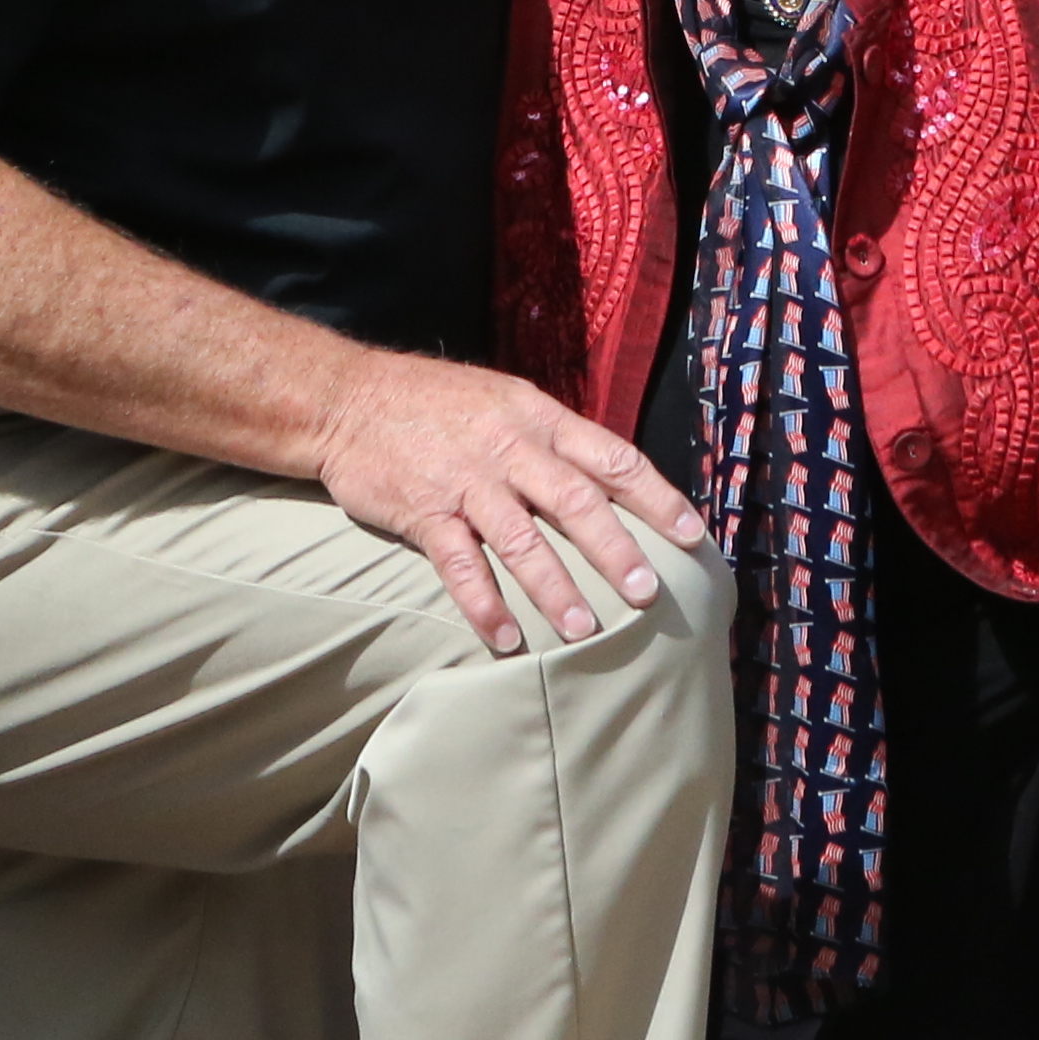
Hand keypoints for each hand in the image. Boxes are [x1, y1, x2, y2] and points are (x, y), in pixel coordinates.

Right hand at [311, 353, 696, 654]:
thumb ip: (553, 439)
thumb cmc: (437, 404)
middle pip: (575, 501)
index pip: (611, 457)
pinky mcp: (423, 511)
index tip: (690, 536)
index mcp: (539, 418)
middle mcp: (509, 447)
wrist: (348, 399)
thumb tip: (609, 479)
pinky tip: (505, 640)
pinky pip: (459, 565)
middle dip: (615, 550)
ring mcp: (466, 481)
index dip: (655, 497)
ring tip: (585, 632)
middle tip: (647, 594)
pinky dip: (484, 605)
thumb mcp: (505, 400)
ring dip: (555, 589)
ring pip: (521, 540)